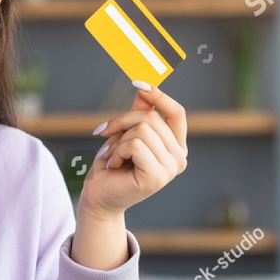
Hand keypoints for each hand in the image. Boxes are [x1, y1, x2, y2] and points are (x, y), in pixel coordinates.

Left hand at [79, 82, 187, 218]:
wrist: (99, 196)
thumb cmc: (112, 164)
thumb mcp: (126, 133)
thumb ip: (140, 112)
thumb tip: (144, 85)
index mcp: (177, 146)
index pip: (177, 112)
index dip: (159, 96)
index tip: (138, 83)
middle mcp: (179, 158)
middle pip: (151, 118)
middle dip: (122, 122)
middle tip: (106, 135)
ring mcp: (170, 169)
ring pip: (142, 130)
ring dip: (118, 140)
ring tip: (113, 156)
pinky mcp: (156, 177)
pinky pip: (135, 145)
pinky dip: (118, 151)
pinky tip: (114, 165)